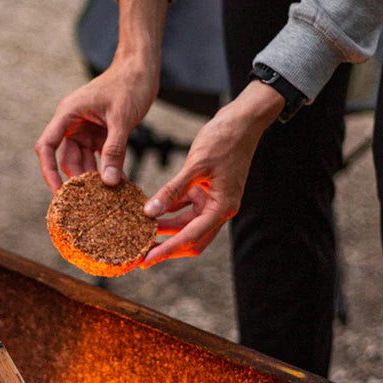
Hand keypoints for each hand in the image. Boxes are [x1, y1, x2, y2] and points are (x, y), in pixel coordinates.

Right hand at [35, 0, 167, 190]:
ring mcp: (85, 129)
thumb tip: (110, 183)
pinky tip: (119, 186)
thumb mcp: (122, 119)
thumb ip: (115, 151)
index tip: (58, 193)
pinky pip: (98, 158)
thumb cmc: (129, 84)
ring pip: (83, 161)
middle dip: (78, 180)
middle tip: (92, 203)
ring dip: (94, 178)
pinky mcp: (99, 134)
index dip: (48, 171)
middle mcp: (72, 123)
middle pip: (66, 159)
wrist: (142, 67)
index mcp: (68, 114)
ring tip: (107, 198)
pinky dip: (107, 170)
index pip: (47, 146)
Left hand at [140, 81, 284, 266]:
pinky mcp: (206, 191)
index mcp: (222, 208)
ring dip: (166, 231)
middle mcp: (220, 209)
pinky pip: (185, 208)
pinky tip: (151, 213)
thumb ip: (173, 190)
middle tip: (139, 255)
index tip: (145, 262)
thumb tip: (150, 212)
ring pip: (187, 225)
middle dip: (166, 248)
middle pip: (190, 239)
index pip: (190, 237)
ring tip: (140, 235)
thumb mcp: (195, 165)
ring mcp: (213, 201)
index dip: (166, 251)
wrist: (243, 120)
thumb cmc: (224, 139)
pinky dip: (170, 212)